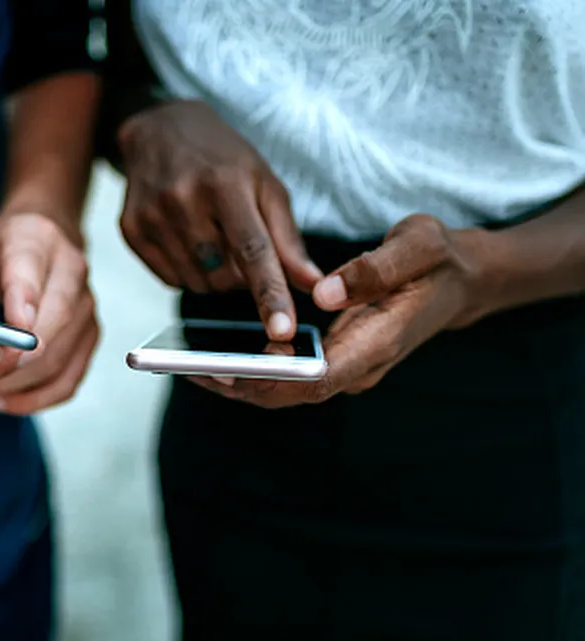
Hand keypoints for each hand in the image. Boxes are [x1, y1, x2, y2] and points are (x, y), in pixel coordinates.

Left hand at [0, 212, 97, 414]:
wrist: (45, 241)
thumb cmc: (1, 250)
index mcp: (36, 241)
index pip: (31, 273)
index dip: (21, 303)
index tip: (8, 331)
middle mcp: (72, 273)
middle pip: (54, 324)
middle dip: (12, 359)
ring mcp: (87, 308)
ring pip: (59, 360)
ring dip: (15, 384)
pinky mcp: (89, 337)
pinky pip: (67, 381)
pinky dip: (34, 398)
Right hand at [117, 99, 322, 339]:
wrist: (159, 130)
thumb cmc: (222, 159)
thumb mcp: (265, 185)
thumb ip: (288, 239)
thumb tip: (313, 285)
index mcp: (225, 183)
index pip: (253, 251)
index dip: (270, 294)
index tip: (283, 330)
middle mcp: (182, 199)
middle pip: (224, 276)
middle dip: (241, 276)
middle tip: (240, 243)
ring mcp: (151, 216)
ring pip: (197, 284)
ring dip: (215, 276)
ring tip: (213, 237)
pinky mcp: (131, 231)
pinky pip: (170, 280)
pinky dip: (189, 272)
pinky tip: (188, 240)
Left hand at [191, 215, 487, 407]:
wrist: (458, 278)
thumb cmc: (437, 259)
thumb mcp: (418, 245)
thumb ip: (374, 268)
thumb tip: (322, 294)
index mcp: (377, 342)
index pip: (319, 378)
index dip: (273, 379)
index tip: (231, 373)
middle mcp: (357, 365)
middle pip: (291, 392)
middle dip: (240, 385)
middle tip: (187, 368)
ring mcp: (345, 365)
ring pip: (284, 387)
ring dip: (238, 380)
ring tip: (185, 363)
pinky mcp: (333, 356)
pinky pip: (286, 372)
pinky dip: (250, 367)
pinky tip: (214, 352)